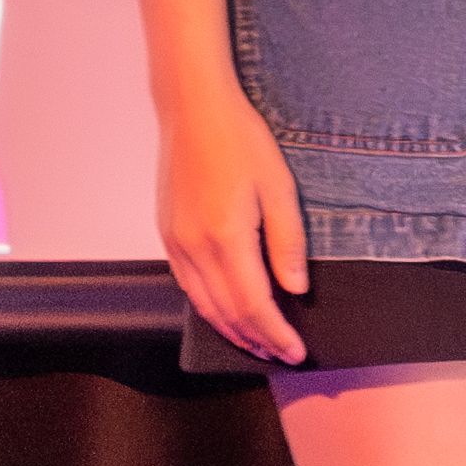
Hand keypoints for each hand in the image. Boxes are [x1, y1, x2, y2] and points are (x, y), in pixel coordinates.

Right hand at [141, 0, 310, 363]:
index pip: (254, 305)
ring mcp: (176, 243)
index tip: (296, 352)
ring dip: (231, 330)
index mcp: (226, 237)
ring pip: (203, 305)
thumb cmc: (240, 140)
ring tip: (258, 342)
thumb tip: (295, 288)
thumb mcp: (279, 186)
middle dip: (256, 340)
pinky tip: (226, 311)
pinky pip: (187, 286)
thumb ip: (287, 241)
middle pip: (226, 313)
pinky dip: (209, 307)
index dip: (276, 334)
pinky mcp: (168, 235)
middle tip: (282, 354)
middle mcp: (194, 247)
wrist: (193, 111)